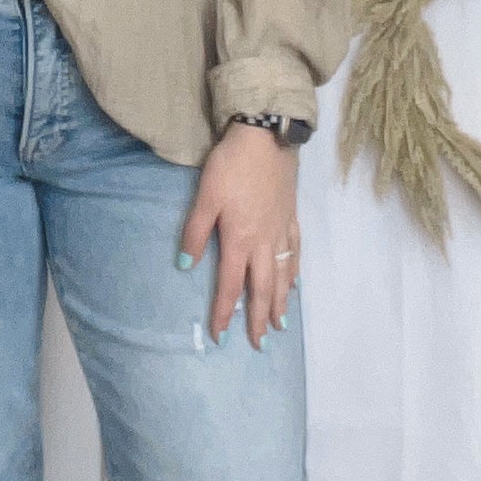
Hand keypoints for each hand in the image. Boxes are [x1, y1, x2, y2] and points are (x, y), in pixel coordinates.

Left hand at [179, 122, 299, 345]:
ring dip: (280, 302)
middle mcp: (264, 242)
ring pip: (283, 275)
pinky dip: (295, 272)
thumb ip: (195, 233)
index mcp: (239, 240)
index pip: (231, 286)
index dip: (224, 313)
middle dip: (258, 318)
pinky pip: (296, 253)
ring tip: (279, 324)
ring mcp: (281, 230)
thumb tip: (185, 265)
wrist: (266, 137)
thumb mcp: (205, 197)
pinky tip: (295, 283)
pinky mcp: (291, 217)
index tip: (221, 337)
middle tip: (259, 344)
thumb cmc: (231, 166)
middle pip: (262, 288)